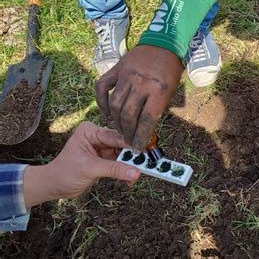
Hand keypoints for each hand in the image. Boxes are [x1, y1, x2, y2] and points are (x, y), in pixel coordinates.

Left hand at [23, 122, 140, 208]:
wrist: (55, 186)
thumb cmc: (64, 173)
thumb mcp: (90, 169)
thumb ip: (114, 169)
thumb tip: (135, 172)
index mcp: (90, 131)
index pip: (115, 136)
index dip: (130, 144)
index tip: (145, 151)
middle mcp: (98, 136)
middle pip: (122, 144)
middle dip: (133, 156)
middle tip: (146, 163)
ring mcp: (103, 148)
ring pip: (124, 154)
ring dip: (131, 165)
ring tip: (138, 174)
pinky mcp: (106, 159)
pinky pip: (121, 163)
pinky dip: (126, 171)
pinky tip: (130, 179)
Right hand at [95, 45, 182, 150]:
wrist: (163, 44)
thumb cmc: (170, 71)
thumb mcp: (170, 92)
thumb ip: (157, 109)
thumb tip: (145, 129)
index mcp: (159, 91)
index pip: (147, 120)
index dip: (140, 137)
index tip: (138, 148)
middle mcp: (141, 84)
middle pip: (129, 115)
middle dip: (128, 133)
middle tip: (128, 141)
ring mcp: (126, 75)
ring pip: (115, 105)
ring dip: (116, 121)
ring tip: (119, 130)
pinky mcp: (116, 69)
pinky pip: (102, 87)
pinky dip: (101, 102)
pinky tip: (106, 113)